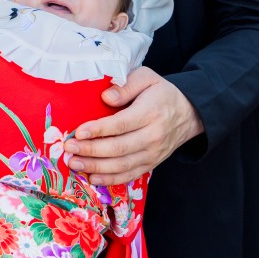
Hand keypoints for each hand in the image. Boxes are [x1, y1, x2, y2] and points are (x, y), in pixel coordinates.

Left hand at [63, 67, 203, 185]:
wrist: (189, 113)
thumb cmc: (161, 93)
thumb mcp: (147, 78)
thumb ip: (126, 85)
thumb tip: (106, 97)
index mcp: (151, 113)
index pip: (121, 124)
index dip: (99, 129)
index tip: (78, 131)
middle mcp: (153, 136)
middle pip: (119, 148)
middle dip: (91, 150)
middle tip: (69, 149)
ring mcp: (153, 153)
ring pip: (122, 165)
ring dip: (96, 167)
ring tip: (74, 164)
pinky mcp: (151, 164)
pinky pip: (130, 175)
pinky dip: (111, 179)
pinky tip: (92, 178)